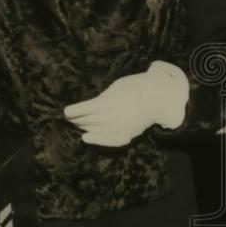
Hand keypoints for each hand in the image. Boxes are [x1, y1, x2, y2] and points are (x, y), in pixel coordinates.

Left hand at [64, 61, 188, 146]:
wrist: (160, 97)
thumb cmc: (135, 87)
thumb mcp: (118, 86)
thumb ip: (103, 98)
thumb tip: (86, 107)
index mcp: (118, 100)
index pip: (92, 108)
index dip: (77, 110)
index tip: (65, 111)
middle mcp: (122, 115)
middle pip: (94, 120)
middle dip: (78, 119)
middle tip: (67, 117)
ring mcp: (127, 126)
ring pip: (100, 130)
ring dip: (85, 128)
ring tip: (74, 124)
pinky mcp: (131, 133)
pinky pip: (112, 140)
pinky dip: (98, 140)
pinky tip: (86, 138)